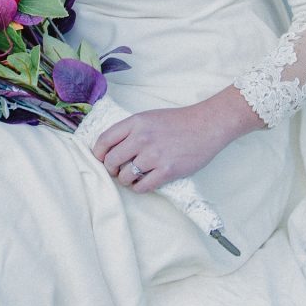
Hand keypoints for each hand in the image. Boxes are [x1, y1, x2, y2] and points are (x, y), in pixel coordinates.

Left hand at [91, 94, 247, 192]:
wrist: (207, 125)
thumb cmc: (178, 122)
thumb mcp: (149, 117)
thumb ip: (130, 130)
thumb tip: (110, 148)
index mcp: (136, 122)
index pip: (104, 140)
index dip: (98, 153)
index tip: (100, 159)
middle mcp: (142, 138)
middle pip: (111, 161)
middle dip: (111, 169)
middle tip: (117, 171)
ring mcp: (154, 155)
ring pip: (125, 176)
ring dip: (125, 180)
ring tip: (132, 177)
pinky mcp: (167, 170)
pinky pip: (142, 187)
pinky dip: (139, 188)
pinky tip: (143, 183)